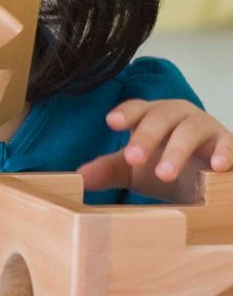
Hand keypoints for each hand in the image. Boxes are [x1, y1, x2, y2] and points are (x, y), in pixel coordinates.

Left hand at [83, 98, 232, 198]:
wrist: (207, 187)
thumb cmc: (167, 169)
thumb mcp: (135, 172)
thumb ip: (108, 170)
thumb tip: (79, 177)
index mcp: (153, 118)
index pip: (138, 109)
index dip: (126, 113)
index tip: (112, 122)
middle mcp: (179, 117)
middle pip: (161, 116)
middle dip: (146, 135)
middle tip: (133, 158)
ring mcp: (206, 129)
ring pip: (191, 130)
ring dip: (177, 150)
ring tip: (164, 174)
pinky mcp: (229, 145)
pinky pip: (229, 144)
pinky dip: (225, 152)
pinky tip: (217, 166)